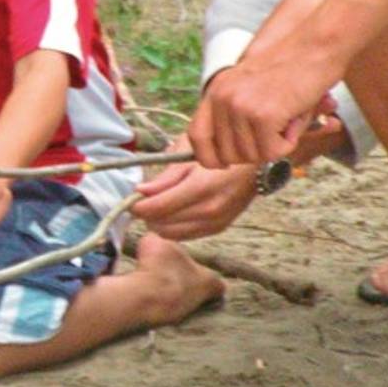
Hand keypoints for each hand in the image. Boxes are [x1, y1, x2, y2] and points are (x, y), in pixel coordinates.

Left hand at [133, 136, 257, 240]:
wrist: (256, 165)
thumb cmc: (219, 151)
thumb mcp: (190, 153)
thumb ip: (165, 176)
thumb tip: (140, 191)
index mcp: (200, 187)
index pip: (158, 208)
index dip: (138, 206)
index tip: (131, 199)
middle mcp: (209, 210)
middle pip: (162, 224)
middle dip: (147, 214)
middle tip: (143, 200)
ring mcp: (216, 222)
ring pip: (172, 234)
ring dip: (159, 223)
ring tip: (158, 205)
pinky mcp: (219, 228)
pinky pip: (187, 235)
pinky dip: (174, 227)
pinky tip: (173, 212)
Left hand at [189, 49, 337, 169]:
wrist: (312, 46)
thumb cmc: (288, 71)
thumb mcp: (248, 90)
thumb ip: (232, 119)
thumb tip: (225, 158)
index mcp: (215, 91)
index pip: (196, 136)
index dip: (209, 157)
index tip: (224, 163)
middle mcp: (222, 99)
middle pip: (227, 154)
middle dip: (253, 152)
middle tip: (273, 132)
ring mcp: (240, 107)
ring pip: (252, 156)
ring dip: (274, 145)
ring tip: (286, 118)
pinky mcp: (262, 116)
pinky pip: (273, 152)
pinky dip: (288, 143)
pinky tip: (294, 119)